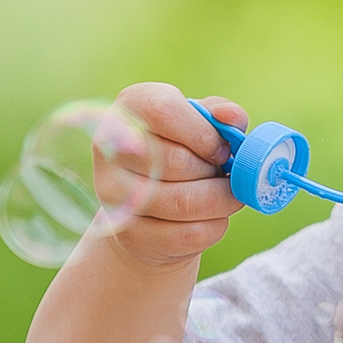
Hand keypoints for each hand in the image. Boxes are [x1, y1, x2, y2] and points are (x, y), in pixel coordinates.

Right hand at [96, 84, 245, 268]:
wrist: (151, 207)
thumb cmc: (183, 152)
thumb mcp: (201, 123)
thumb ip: (220, 114)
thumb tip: (231, 117)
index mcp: (130, 107)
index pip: (163, 111)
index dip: (203, 133)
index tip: (220, 149)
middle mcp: (111, 148)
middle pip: (177, 162)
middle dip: (215, 172)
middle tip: (223, 175)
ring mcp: (113, 195)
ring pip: (185, 203)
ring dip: (221, 201)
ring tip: (224, 195)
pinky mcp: (129, 235)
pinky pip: (189, 234)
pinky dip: (215, 226)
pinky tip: (212, 217)